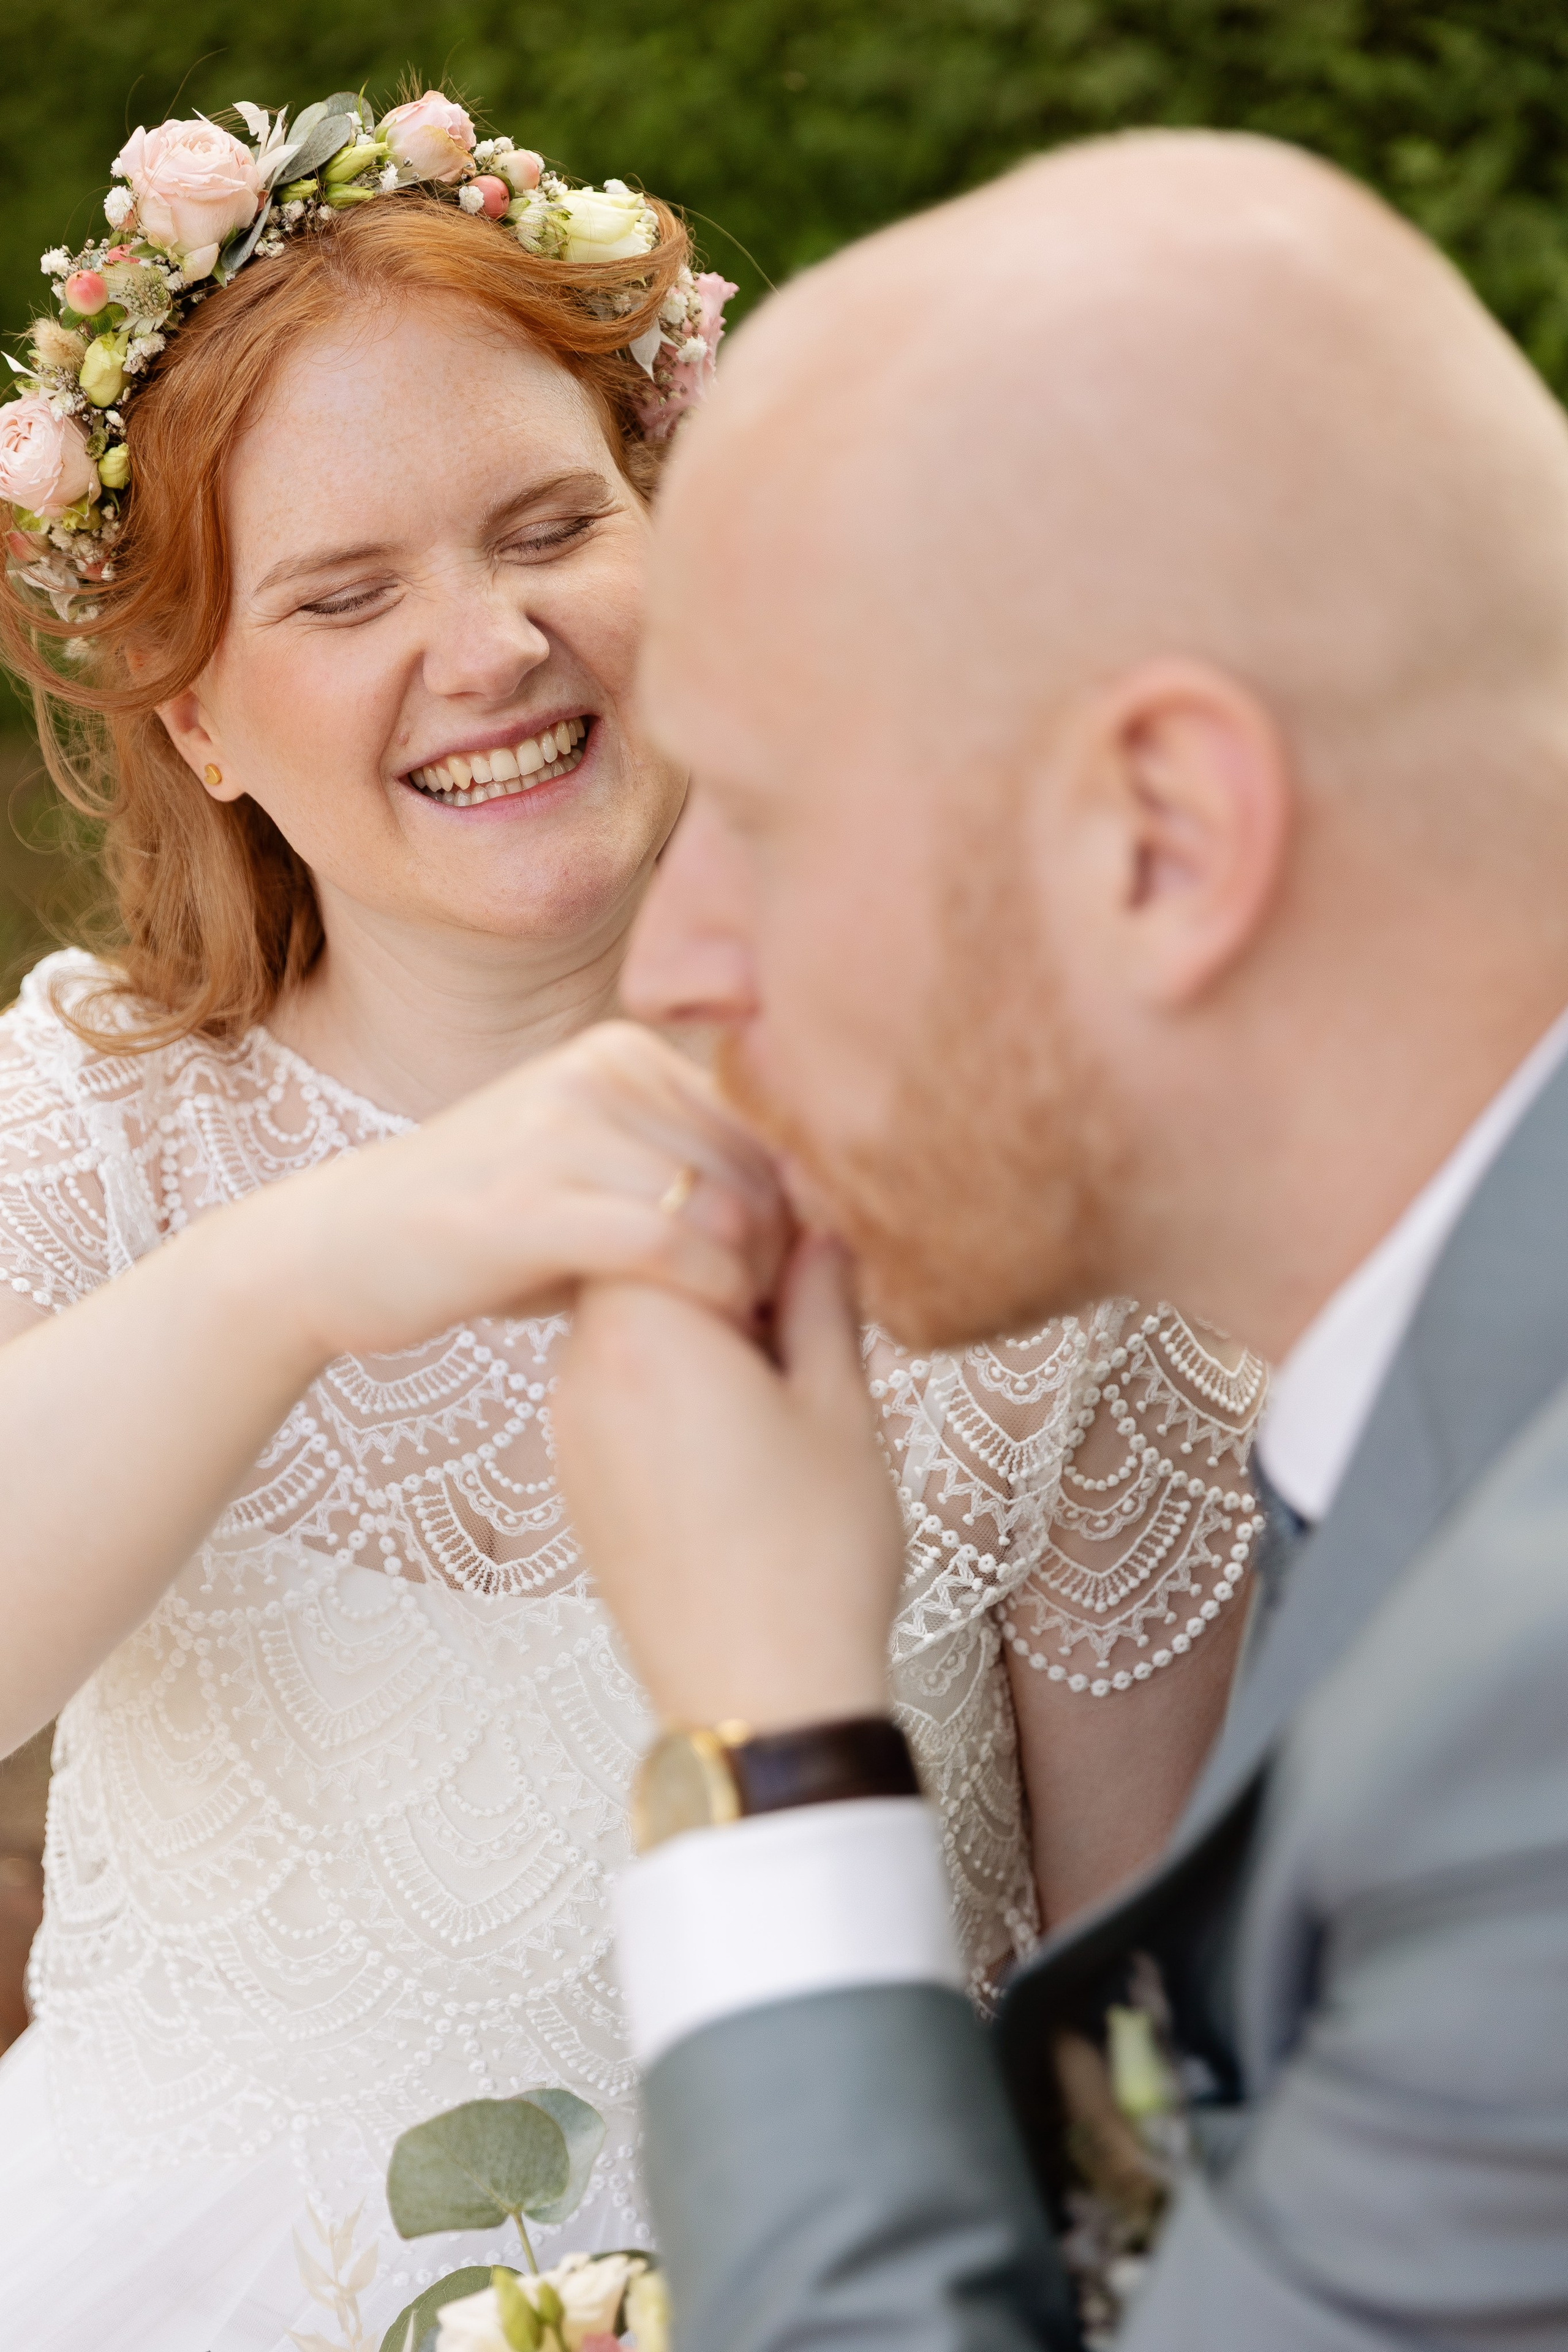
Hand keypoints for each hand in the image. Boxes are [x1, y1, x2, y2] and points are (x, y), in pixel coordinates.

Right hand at [257, 1020, 791, 1365]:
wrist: (339, 1248)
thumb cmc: (481, 1229)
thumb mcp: (591, 1176)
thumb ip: (685, 1177)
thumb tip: (809, 1219)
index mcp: (622, 1051)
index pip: (766, 1126)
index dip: (801, 1209)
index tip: (798, 1276)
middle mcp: (597, 1071)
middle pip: (759, 1166)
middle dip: (788, 1251)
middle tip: (781, 1317)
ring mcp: (560, 1131)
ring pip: (727, 1205)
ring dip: (757, 1280)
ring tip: (749, 1328)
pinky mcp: (528, 1203)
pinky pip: (671, 1246)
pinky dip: (714, 1296)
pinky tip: (714, 1329)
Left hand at [552, 1237, 906, 1730]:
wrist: (758, 1699)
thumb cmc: (809, 1554)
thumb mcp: (840, 1407)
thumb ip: (822, 1301)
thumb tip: (818, 1237)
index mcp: (646, 1329)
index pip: (670, 1207)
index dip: (746, 1208)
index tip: (808, 1240)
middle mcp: (584, 1371)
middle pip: (640, 1263)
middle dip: (720, 1264)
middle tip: (804, 1302)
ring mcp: (571, 1432)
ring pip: (628, 1329)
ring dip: (697, 1327)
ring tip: (780, 1375)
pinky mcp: (577, 1484)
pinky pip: (618, 1394)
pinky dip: (672, 1385)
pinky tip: (742, 1433)